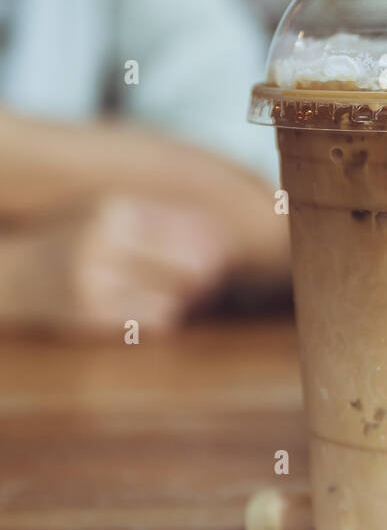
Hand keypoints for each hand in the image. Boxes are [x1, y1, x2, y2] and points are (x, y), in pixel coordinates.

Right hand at [0, 195, 231, 336]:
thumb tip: (222, 234)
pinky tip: (156, 307)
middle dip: (208, 271)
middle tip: (209, 275)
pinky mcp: (90, 316)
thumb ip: (160, 217)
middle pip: (189, 263)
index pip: (186, 226)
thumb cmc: (72, 239)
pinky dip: (163, 314)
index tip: (222, 248)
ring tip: (178, 290)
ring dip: (185, 296)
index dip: (213, 240)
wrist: (12, 276)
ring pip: (175, 295)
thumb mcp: (108, 213)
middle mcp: (104, 242)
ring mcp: (95, 281)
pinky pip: (154, 319)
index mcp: (112, 209)